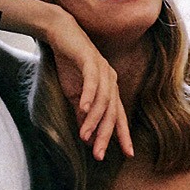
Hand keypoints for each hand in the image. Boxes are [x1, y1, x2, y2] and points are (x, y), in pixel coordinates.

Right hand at [38, 8, 132, 160]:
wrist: (60, 34)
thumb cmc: (69, 64)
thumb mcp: (74, 95)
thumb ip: (82, 114)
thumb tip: (87, 136)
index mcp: (109, 89)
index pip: (118, 116)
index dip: (123, 135)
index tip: (128, 154)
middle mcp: (111, 80)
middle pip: (112, 112)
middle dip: (106, 135)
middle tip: (99, 155)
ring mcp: (103, 70)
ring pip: (102, 101)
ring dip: (93, 120)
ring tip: (84, 136)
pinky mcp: (90, 60)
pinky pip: (92, 82)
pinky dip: (89, 96)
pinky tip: (83, 109)